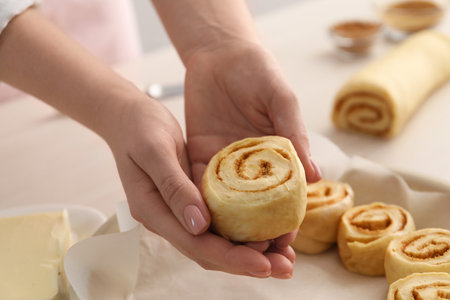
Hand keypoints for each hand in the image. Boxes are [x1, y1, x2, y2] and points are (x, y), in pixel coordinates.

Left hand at [184, 41, 321, 277]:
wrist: (220, 54)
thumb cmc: (258, 72)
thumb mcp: (281, 99)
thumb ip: (294, 135)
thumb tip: (316, 177)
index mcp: (277, 158)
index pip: (284, 200)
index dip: (286, 224)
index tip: (284, 245)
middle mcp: (250, 168)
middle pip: (255, 212)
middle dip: (259, 240)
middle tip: (261, 265)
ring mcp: (223, 165)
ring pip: (227, 207)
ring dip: (230, 234)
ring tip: (232, 257)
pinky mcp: (198, 157)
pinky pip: (198, 186)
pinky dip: (200, 207)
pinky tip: (202, 228)